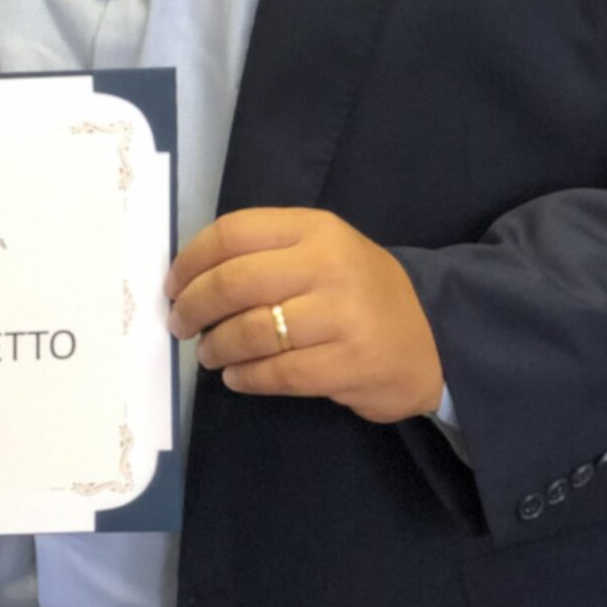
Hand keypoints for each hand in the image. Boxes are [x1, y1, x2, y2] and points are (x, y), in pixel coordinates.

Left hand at [166, 207, 443, 422]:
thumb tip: (190, 277)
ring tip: (209, 353)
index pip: (233, 232)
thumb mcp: (322, 249)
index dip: (190, 260)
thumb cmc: (359, 290)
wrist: (434, 336)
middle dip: (193, 307)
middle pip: (233, 282)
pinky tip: (237, 377)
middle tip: (180, 324)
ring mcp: (340, 317)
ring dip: (216, 346)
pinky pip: (276, 373)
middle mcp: (327, 266)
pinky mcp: (348, 365)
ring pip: (250, 331)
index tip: (172, 284)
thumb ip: (266, 253)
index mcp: (315, 229)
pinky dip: (245, 378)